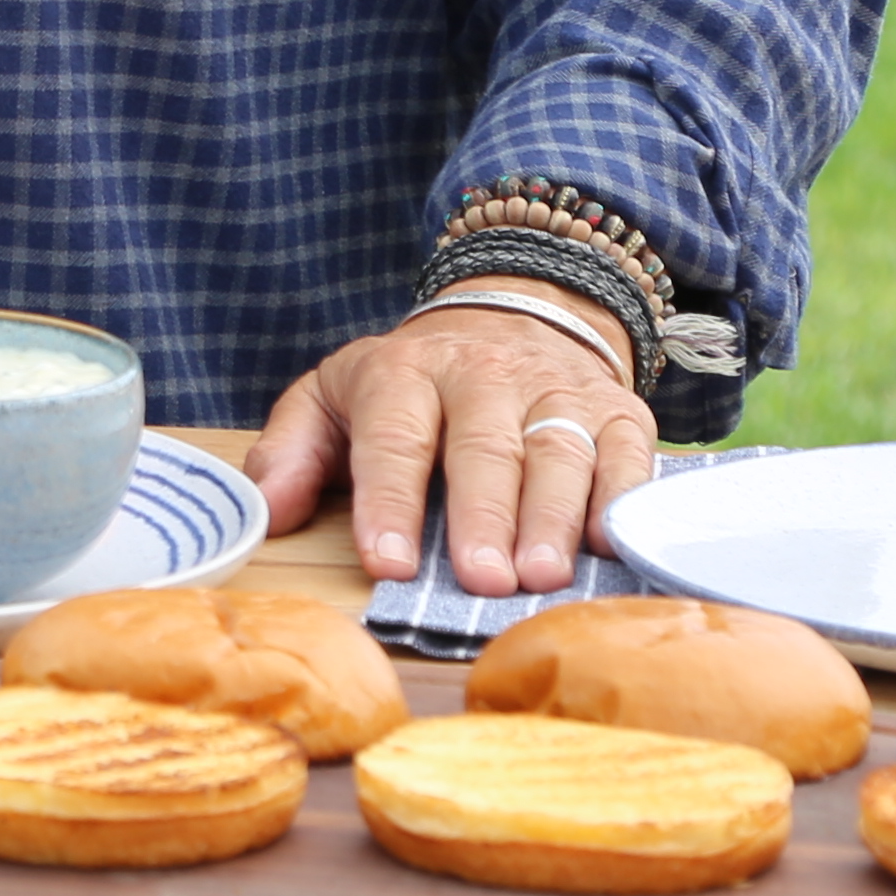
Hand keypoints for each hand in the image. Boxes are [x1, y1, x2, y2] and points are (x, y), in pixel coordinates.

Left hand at [252, 304, 653, 595]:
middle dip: (483, 515)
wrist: (511, 315)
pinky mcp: (617, 410)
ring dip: (551, 516)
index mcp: (403, 373)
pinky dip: (620, 499)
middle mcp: (483, 373)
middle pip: (483, 446)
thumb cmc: (410, 387)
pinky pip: (626, 454)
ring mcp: (555, 390)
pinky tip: (606, 544)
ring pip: (557, 450)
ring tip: (542, 576)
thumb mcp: (333, 398)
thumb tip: (270, 511)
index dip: (389, 500)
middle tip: (482, 580)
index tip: (389, 562)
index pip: (393, 436)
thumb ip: (292, 450)